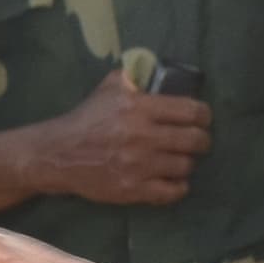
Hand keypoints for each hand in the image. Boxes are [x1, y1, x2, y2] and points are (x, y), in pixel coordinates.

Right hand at [24, 69, 211, 206]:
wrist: (59, 154)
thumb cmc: (87, 118)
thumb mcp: (108, 87)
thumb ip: (135, 77)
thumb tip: (158, 70)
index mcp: (139, 108)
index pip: (191, 111)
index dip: (204, 116)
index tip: (203, 119)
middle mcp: (142, 136)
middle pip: (195, 141)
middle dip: (202, 141)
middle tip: (198, 142)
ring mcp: (139, 165)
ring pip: (185, 166)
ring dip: (186, 163)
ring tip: (179, 160)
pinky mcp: (132, 189)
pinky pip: (172, 192)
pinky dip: (178, 187)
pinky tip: (173, 181)